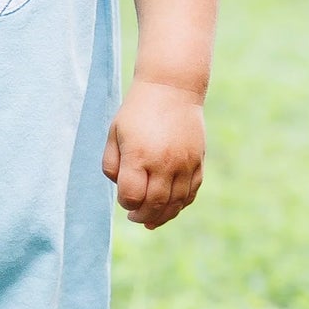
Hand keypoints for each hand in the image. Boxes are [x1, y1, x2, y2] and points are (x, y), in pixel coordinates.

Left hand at [101, 80, 205, 228]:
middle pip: (155, 204)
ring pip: (175, 203)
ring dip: (162, 216)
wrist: (172, 89)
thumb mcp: (115, 133)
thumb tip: (120, 188)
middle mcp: (164, 162)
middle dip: (142, 216)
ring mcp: (184, 164)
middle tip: (134, 217)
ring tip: (150, 220)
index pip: (132, 196)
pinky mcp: (197, 162)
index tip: (124, 198)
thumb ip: (111, 164)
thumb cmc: (138, 111)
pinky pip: (191, 193)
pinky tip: (170, 207)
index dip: (126, 203)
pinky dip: (180, 205)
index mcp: (139, 155)